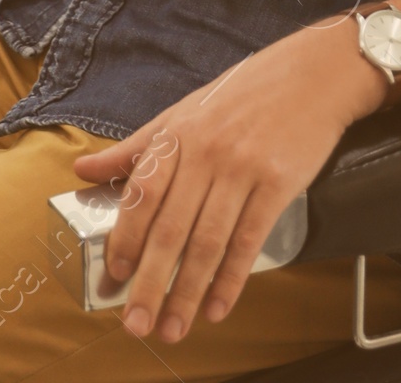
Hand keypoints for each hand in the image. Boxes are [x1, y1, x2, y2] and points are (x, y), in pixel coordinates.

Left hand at [72, 21, 385, 343]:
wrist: (316, 73)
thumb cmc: (248, 92)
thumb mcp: (186, 109)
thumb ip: (137, 146)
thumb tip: (84, 170)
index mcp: (182, 133)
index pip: (143, 193)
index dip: (127, 239)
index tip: (115, 276)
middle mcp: (209, 151)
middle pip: (171, 228)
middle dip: (150, 282)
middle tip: (136, 323)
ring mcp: (245, 167)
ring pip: (208, 241)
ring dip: (187, 293)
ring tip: (173, 328)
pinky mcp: (279, 182)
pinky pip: (249, 239)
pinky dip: (231, 279)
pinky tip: (218, 306)